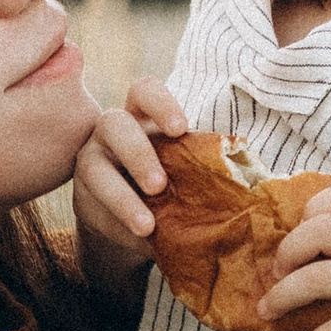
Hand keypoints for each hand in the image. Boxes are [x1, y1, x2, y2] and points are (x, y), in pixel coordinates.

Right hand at [72, 74, 188, 286]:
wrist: (136, 225)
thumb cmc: (171, 188)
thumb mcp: (186, 172)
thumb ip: (204, 171)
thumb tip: (248, 189)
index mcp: (143, 117)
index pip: (143, 91)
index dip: (160, 104)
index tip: (180, 129)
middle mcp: (111, 133)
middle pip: (113, 124)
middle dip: (137, 153)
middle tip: (160, 186)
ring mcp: (92, 162)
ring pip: (95, 170)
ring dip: (122, 198)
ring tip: (147, 225)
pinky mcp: (82, 198)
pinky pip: (94, 207)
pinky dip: (118, 224)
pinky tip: (139, 239)